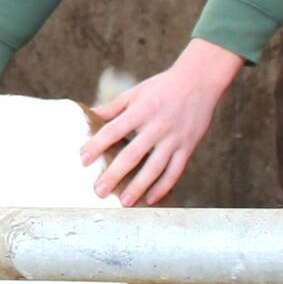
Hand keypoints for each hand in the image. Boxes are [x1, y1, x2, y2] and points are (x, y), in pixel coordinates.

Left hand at [83, 39, 241, 206]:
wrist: (200, 81)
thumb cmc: (162, 87)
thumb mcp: (135, 92)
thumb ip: (112, 107)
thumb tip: (88, 115)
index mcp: (141, 110)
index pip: (114, 130)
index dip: (97, 145)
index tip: (83, 159)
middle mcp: (158, 125)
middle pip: (133, 154)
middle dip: (115, 174)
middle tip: (99, 191)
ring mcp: (174, 138)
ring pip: (155, 167)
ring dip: (139, 186)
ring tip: (125, 202)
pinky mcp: (188, 147)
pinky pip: (175, 171)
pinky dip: (164, 186)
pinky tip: (151, 199)